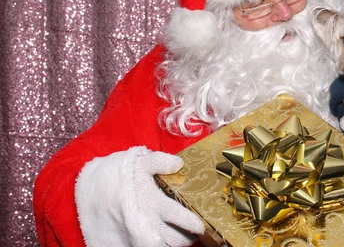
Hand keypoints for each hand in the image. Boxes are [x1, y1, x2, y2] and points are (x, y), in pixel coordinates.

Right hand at [75, 147, 204, 246]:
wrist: (88, 190)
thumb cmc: (118, 174)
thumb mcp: (139, 161)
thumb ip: (159, 161)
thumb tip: (178, 163)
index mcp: (152, 202)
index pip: (178, 216)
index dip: (192, 223)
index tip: (200, 225)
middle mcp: (146, 222)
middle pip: (175, 239)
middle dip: (187, 237)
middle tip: (194, 232)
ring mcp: (136, 235)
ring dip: (175, 243)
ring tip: (181, 236)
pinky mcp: (128, 243)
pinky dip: (159, 245)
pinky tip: (163, 238)